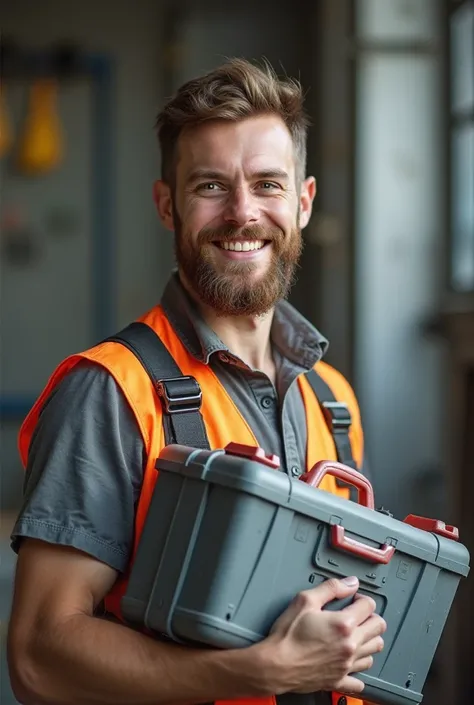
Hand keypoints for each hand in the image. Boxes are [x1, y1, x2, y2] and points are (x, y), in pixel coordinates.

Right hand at [258, 576, 385, 695]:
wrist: (275, 665)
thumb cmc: (287, 636)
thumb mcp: (305, 600)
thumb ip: (331, 588)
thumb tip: (350, 583)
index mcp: (344, 625)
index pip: (369, 606)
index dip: (362, 598)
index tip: (354, 599)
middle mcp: (350, 646)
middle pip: (378, 628)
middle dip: (371, 616)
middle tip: (358, 614)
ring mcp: (346, 665)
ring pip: (373, 651)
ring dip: (368, 640)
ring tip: (355, 635)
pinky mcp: (339, 681)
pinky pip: (360, 680)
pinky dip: (358, 670)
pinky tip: (350, 662)